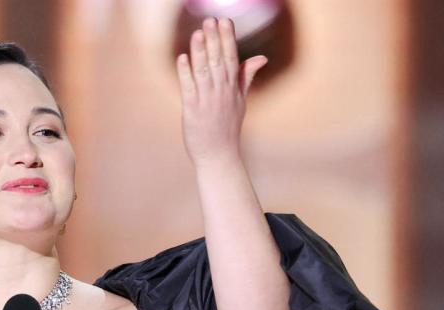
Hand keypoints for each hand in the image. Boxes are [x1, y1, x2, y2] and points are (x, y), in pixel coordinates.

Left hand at [175, 16, 267, 166]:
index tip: (225, 20)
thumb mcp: (241, 101)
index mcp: (232, 88)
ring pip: (203, 72)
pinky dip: (185, 73)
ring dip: (200, 52)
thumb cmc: (228, 127)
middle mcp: (221, 92)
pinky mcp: (192, 110)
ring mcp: (207, 101)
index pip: (231, 58)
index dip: (227, 38)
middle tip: (210, 19)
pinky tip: (182, 58)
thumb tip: (261, 57)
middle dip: (214, 39)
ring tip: (197, 33)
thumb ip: (247, 76)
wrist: (219, 155)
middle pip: (218, 61)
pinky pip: (189, 88)